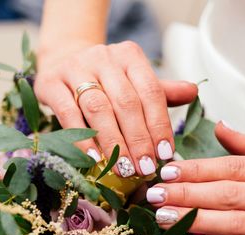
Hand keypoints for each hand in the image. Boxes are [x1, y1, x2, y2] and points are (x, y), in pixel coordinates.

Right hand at [34, 41, 197, 176]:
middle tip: (145, 168)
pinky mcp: (51, 83)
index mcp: (130, 56)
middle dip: (138, 139)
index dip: (159, 124)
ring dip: (113, 143)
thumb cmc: (106, 80)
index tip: (165, 153)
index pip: (150, 91)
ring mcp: (75, 68)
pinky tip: (94, 159)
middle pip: (126, 102)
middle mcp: (103, 57)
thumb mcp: (134, 81)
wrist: (63, 61)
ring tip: (124, 169)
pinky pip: (68, 113)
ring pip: (98, 108)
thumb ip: (161, 90)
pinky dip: (82, 138)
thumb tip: (193, 92)